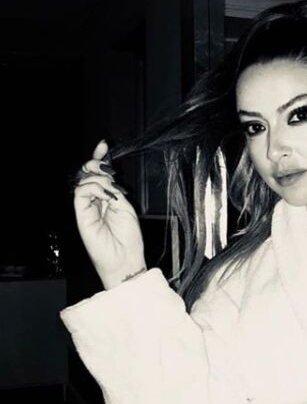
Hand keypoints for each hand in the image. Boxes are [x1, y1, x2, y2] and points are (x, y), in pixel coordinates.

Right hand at [73, 140, 146, 289]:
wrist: (125, 259)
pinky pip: (81, 193)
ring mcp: (86, 208)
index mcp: (106, 197)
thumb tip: (107, 176)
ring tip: (113, 191)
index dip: (99, 158)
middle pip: (87, 173)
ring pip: (83, 180)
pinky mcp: (81, 215)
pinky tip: (108, 196)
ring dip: (99, 179)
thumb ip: (114, 190)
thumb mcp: (126, 207)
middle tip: (107, 166)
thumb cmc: (128, 238)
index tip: (103, 144)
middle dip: (95, 163)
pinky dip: (95, 189)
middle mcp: (94, 201)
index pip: (98, 174)